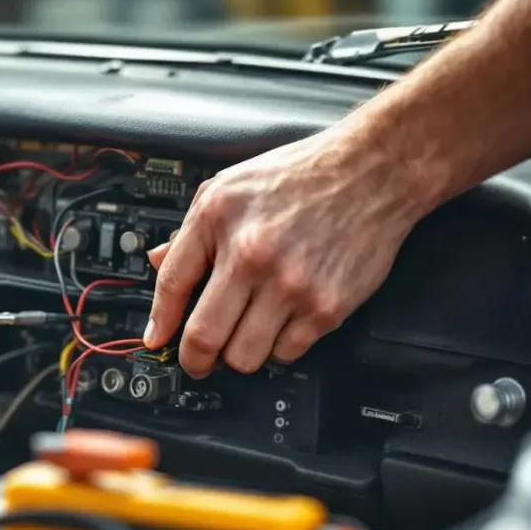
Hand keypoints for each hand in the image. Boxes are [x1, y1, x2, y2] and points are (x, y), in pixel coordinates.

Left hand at [144, 127, 427, 377]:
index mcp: (218, 220)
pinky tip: (279, 326)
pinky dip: (277, 349)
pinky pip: (286, 354)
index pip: (172, 285)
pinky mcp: (326, 307)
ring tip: (243, 337)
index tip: (156, 339)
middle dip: (193, 359)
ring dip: (237, 356)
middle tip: (196, 360)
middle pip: (203, 337)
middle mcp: (251, 255)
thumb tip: (158, 262)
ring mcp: (290, 285)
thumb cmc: (302, 176)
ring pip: (243, 357)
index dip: (159, 321)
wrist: (374, 170)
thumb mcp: (230, 186)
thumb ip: (191, 229)